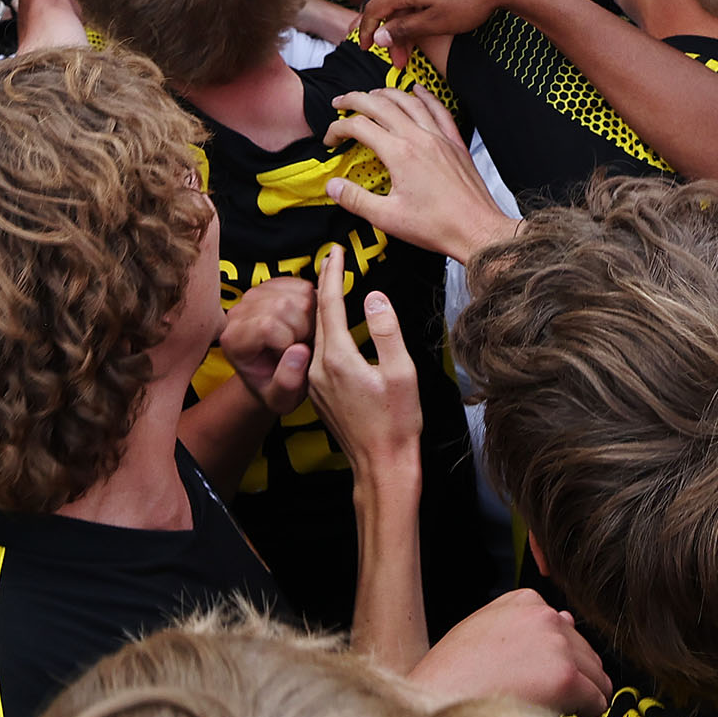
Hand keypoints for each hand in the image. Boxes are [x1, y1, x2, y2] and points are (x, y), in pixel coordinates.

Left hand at [217, 273, 314, 415]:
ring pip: (296, 293)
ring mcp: (254, 296)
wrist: (271, 375)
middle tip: (301, 347)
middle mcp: (239, 314)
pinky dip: (312, 304)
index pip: (266, 325)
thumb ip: (287, 382)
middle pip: (283, 305)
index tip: (291, 356)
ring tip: (303, 336)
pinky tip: (305, 322)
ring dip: (310, 316)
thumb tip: (299, 351)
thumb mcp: (280, 400)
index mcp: (234, 341)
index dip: (288, 341)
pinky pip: (303, 285)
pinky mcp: (272, 285)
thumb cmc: (274, 388)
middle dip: (303, 328)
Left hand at [305, 242, 421, 491]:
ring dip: (324, 308)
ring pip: (317, 334)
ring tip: (332, 284)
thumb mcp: (401, 372)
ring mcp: (316, 383)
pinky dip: (326, 331)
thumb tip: (374, 297)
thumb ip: (386, 330)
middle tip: (333, 258)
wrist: (381, 465)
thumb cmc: (396, 423)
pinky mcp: (320, 394)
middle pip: (318, 315)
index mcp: (338, 359)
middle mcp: (319, 368)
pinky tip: (334, 325)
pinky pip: (319, 352)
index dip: (332, 273)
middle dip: (324, 284)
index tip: (335, 250)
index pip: (329, 304)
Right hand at [323, 86, 517, 262]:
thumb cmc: (437, 226)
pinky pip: (439, 110)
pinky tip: (418, 91)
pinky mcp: (455, 144)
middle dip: (356, 99)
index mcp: (400, 154)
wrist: (476, 230)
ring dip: (386, 93)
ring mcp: (440, 138)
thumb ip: (355, 199)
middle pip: (381, 105)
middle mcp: (419, 139)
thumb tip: (333, 186)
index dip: (339, 128)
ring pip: (409, 102)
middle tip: (341, 101)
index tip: (331, 139)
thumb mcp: (387, 218)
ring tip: (371, 94)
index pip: (360, 127)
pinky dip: (425, 96)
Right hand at [359, 0, 550, 52]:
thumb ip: (403, 30)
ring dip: (408, 27)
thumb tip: (379, 37)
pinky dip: (420, 14)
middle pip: (392, 8)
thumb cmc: (469, 1)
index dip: (367, 31)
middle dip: (393, 38)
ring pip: (408, 2)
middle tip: (400, 63)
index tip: (365, 49)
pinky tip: (429, 27)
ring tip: (416, 51)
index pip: (374, 9)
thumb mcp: (433, 23)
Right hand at [405, 590, 610, 714]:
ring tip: (550, 710)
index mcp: (523, 600)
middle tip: (543, 700)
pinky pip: (598, 700)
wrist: (435, 706)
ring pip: (597, 676)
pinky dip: (586, 715)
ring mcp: (556, 643)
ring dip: (581, 697)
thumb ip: (523, 625)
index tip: (535, 678)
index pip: (565, 629)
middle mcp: (543, 615)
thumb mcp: (482, 634)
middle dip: (573, 679)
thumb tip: (568, 619)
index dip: (554, 660)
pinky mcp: (565, 676)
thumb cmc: (451, 679)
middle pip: (587, 652)